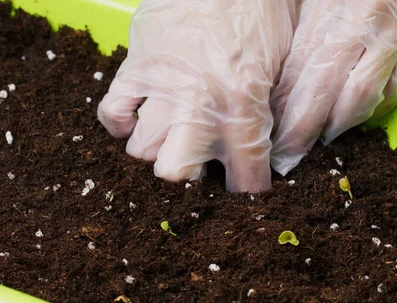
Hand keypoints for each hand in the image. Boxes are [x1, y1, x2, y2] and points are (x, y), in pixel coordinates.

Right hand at [98, 0, 297, 191]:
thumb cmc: (262, 9)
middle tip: (199, 159)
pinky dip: (120, 122)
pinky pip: (113, 111)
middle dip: (187, 175)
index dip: (245, 190)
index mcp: (243, 109)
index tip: (242, 186)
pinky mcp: (136, 68)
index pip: (244, 178)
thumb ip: (275, 109)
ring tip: (170, 134)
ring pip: (141, 149)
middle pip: (173, 173)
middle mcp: (199, 108)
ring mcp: (162, 89)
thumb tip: (275, 145)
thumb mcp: (284, 63)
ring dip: (155, 148)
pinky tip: (134, 120)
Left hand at [270, 0, 396, 175]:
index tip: (271, 132)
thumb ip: (307, 37)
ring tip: (324, 140)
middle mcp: (359, 25)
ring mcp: (392, 37)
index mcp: (328, 14)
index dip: (282, 106)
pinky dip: (377, 109)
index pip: (296, 69)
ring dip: (339, 123)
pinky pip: (396, 90)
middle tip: (289, 154)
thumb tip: (280, 87)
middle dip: (302, 127)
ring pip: (360, 94)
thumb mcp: (325, 3)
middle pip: (323, 88)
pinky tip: (362, 119)